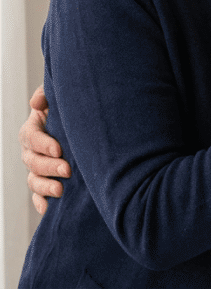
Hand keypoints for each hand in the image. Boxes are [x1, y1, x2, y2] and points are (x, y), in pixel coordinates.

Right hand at [20, 85, 70, 214]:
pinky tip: (49, 208)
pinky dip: (41, 202)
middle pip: (32, 161)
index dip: (42, 144)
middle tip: (68, 170)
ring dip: (45, 187)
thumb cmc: (75, 106)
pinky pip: (38, 196)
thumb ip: (47, 94)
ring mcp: (38, 168)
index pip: (31, 137)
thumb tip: (36, 103)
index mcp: (34, 128)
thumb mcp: (62, 96)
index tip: (59, 149)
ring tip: (61, 190)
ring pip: (34, 180)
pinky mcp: (47, 181)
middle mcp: (33, 150)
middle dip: (49, 167)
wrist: (89, 122)